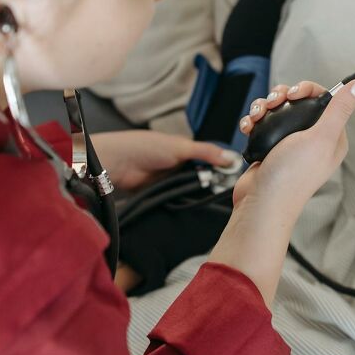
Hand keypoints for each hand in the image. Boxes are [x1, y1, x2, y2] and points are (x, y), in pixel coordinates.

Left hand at [91, 130, 237, 191]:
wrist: (117, 164)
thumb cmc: (145, 147)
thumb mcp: (180, 146)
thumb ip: (206, 152)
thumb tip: (231, 158)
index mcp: (186, 150)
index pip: (211, 160)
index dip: (224, 168)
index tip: (237, 177)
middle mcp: (180, 166)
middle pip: (205, 177)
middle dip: (215, 183)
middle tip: (229, 192)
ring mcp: (172, 182)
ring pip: (195, 190)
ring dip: (202, 194)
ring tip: (217, 201)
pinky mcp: (164, 196)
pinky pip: (181, 201)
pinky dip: (189, 203)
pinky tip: (200, 208)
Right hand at [231, 77, 354, 215]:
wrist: (262, 202)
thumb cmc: (292, 176)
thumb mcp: (321, 137)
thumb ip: (340, 109)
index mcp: (332, 137)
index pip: (325, 99)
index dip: (307, 90)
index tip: (294, 93)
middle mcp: (313, 139)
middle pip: (298, 101)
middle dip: (281, 97)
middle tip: (273, 103)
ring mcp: (290, 143)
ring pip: (278, 110)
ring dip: (264, 107)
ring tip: (257, 116)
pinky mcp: (271, 147)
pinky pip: (263, 123)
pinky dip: (254, 121)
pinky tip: (248, 126)